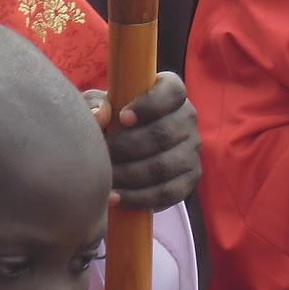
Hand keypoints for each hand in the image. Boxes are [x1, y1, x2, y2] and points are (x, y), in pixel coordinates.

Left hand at [85, 72, 200, 211]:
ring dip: (130, 175)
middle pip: (164, 133)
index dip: (149, 105)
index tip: (122, 118)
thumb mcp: (101, 106)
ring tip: (106, 177)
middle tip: (105, 155)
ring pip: (164, 166)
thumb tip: (100, 115)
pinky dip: (139, 197)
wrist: (125, 153)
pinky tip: (116, 197)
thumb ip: (96, 104)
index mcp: (172, 92)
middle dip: (129, 147)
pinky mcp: (190, 179)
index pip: (173, 92)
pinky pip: (168, 193)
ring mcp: (192, 150)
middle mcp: (188, 118)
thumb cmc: (112, 119)